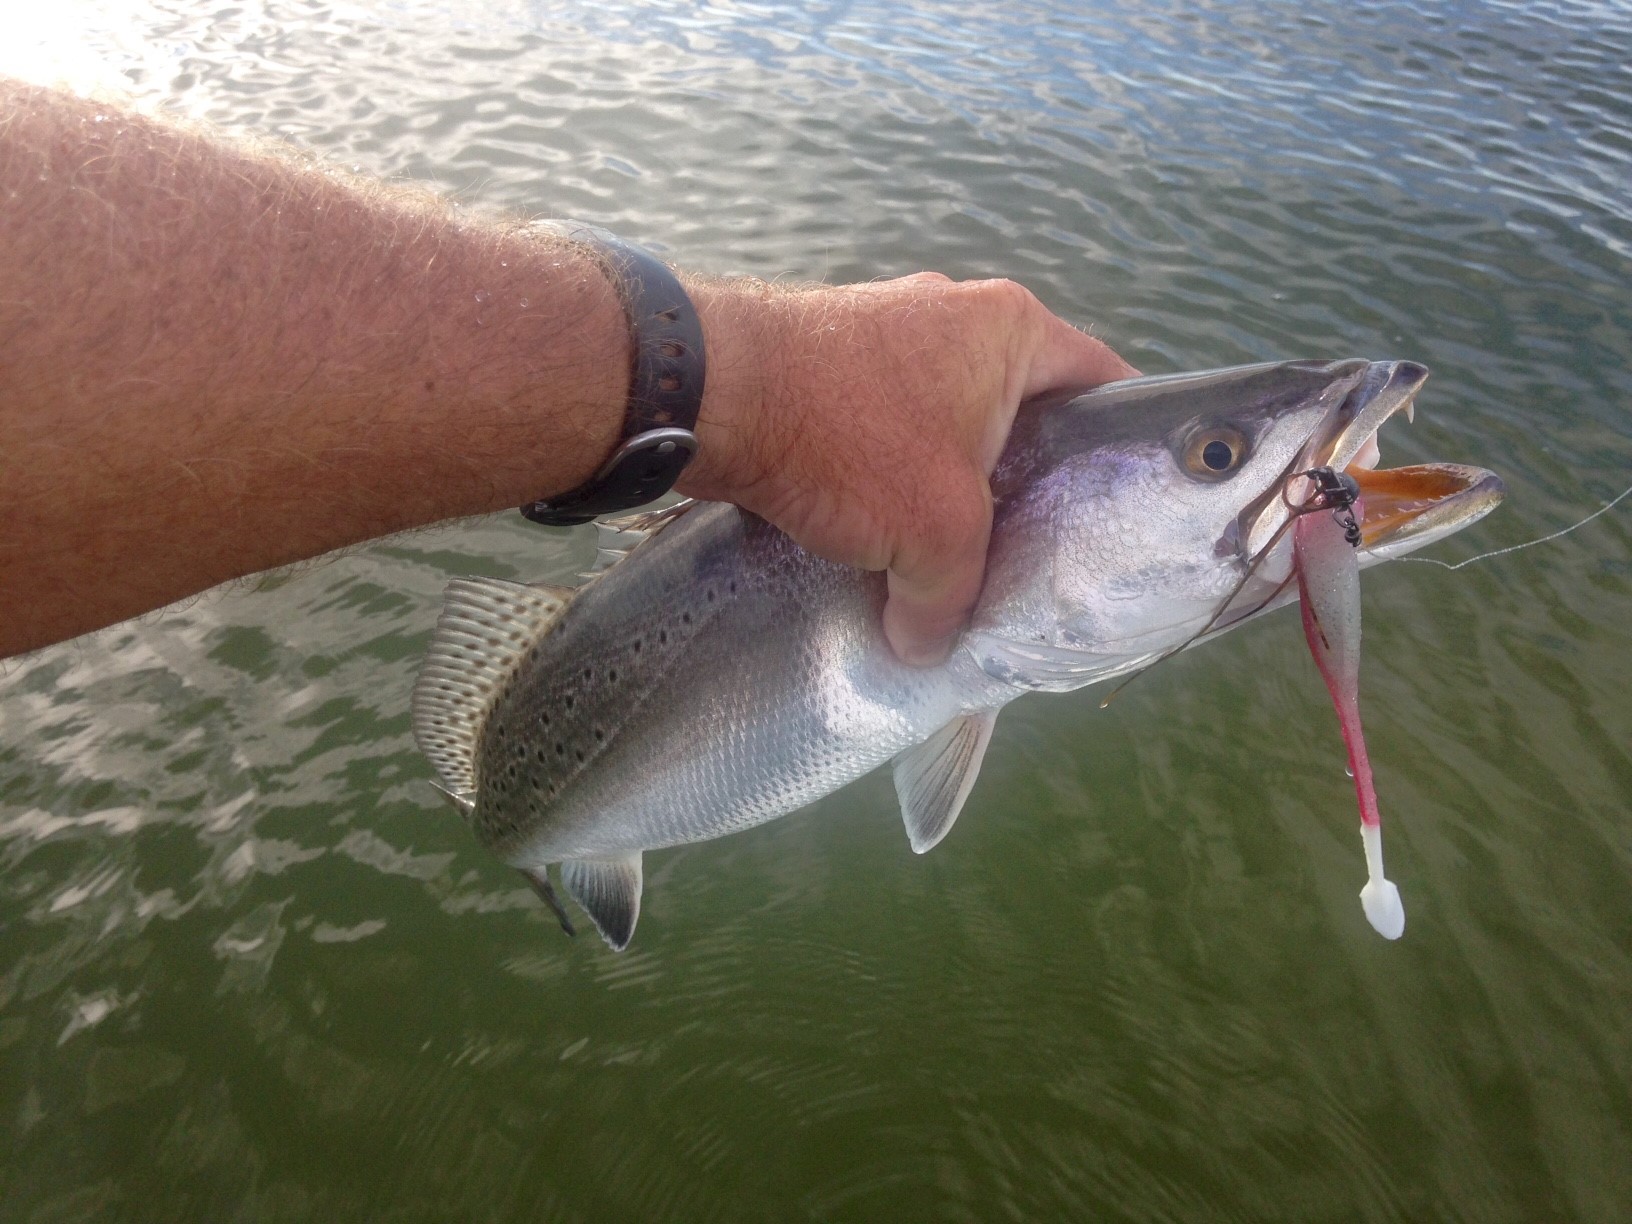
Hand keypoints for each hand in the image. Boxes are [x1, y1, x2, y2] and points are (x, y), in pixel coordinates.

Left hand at [679, 273, 1137, 663]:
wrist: (710, 392)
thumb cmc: (852, 444)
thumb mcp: (934, 537)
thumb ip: (953, 600)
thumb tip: (930, 649)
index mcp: (1014, 330)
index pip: (1107, 384)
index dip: (1126, 445)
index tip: (1123, 505)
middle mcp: (958, 313)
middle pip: (1027, 409)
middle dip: (1030, 481)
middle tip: (1037, 548)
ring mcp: (892, 328)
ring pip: (952, 421)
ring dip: (955, 483)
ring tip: (959, 552)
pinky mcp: (835, 357)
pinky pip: (892, 422)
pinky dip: (897, 473)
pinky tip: (886, 529)